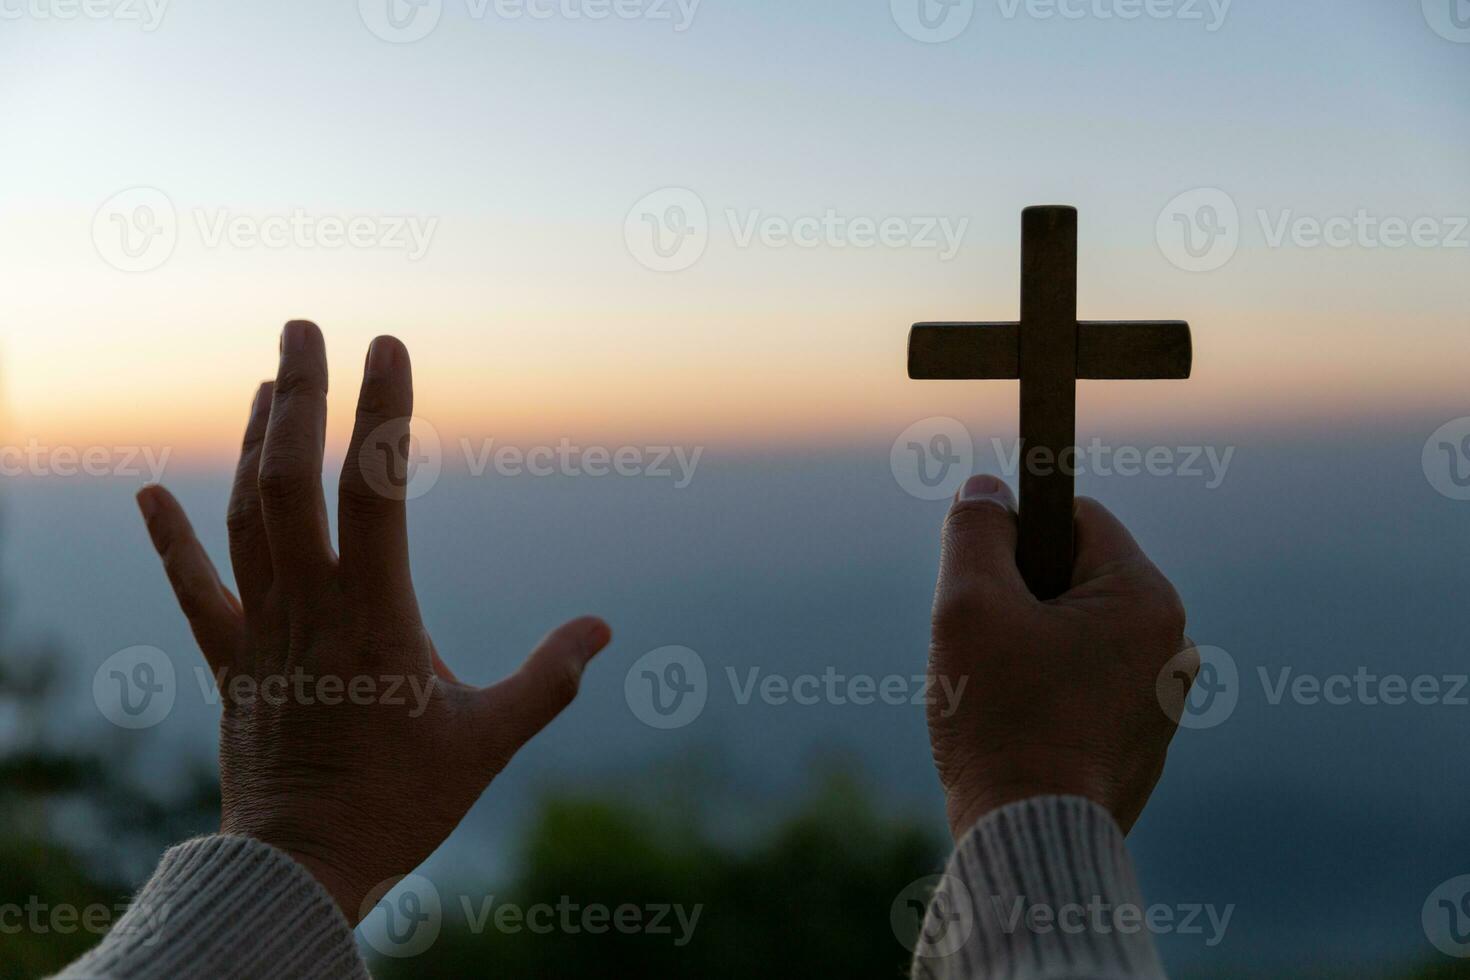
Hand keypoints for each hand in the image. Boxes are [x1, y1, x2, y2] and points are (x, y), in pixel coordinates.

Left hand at [135, 321, 611, 921]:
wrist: (302, 868)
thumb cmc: (403, 805)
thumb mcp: (489, 742)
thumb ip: (547, 681)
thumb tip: (604, 631)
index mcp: (376, 617)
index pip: (377, 491)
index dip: (382, 412)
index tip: (387, 345)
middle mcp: (310, 607)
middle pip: (292, 481)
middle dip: (298, 396)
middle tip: (304, 327)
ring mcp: (263, 630)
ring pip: (246, 517)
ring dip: (255, 443)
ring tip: (266, 382)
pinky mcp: (232, 661)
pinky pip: (195, 589)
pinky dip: (170, 538)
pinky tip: (148, 491)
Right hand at [926, 474, 1191, 839]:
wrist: (1028, 840)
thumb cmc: (1001, 720)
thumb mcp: (969, 605)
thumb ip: (975, 530)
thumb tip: (987, 489)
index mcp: (1146, 600)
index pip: (1075, 518)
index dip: (1014, 534)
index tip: (978, 575)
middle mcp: (1171, 646)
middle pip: (1075, 579)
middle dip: (1018, 599)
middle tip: (980, 644)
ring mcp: (1161, 701)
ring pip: (1076, 636)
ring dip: (1028, 648)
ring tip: (993, 694)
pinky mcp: (1141, 745)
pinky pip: (1086, 688)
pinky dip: (1046, 694)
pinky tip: (1015, 729)